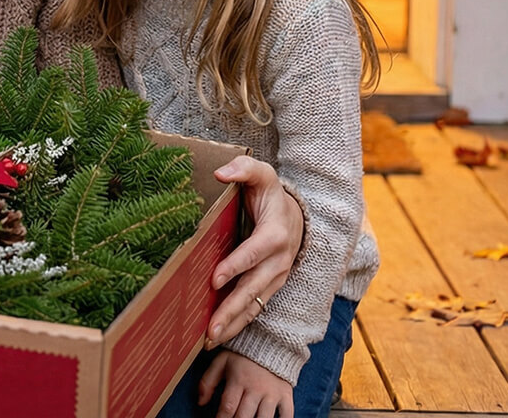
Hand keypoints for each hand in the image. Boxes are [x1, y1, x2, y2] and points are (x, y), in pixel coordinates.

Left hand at [198, 350, 293, 417]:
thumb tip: (200, 402)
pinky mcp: (286, 394)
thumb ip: (208, 381)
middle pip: (244, 416)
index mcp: (238, 379)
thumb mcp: (221, 362)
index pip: (228, 407)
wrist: (272, 341)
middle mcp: (256, 388)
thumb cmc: (243, 355)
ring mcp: (272, 392)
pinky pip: (287, 414)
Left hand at [207, 156, 302, 342]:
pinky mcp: (270, 287)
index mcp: (274, 234)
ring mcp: (276, 277)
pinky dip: (238, 323)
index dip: (236, 265)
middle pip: (253, 288)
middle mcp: (278, 261)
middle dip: (232, 308)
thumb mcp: (261, 175)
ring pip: (255, 304)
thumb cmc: (271, 194)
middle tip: (211, 326)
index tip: (215, 279)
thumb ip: (243, 169)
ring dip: (234, 323)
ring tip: (211, 339)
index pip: (253, 252)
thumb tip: (221, 172)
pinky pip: (255, 308)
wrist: (297, 216)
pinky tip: (217, 336)